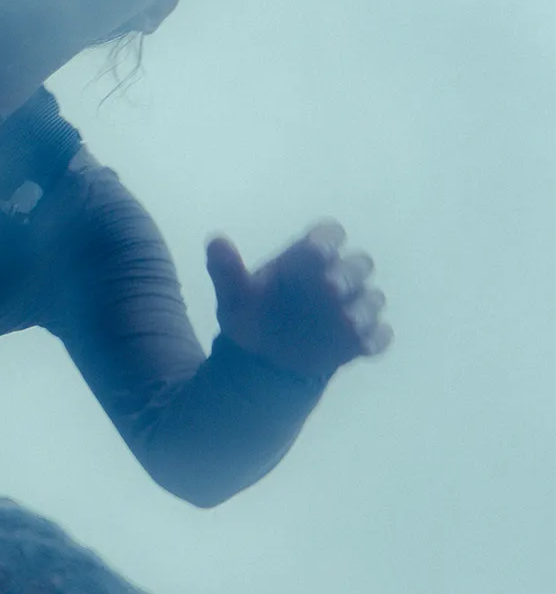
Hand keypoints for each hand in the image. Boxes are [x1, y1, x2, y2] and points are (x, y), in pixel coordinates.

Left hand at [205, 221, 391, 379]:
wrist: (265, 359)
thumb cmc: (254, 315)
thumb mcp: (235, 295)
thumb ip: (227, 269)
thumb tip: (214, 241)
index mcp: (308, 258)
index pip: (329, 234)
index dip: (326, 239)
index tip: (315, 250)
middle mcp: (338, 276)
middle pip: (360, 264)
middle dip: (349, 273)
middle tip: (331, 287)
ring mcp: (354, 306)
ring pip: (373, 298)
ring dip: (364, 308)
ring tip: (347, 321)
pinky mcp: (362, 336)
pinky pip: (380, 335)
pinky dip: (375, 339)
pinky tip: (362, 347)